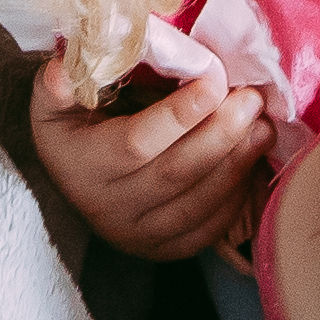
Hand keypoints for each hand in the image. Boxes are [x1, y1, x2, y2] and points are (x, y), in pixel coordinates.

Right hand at [32, 51, 278, 261]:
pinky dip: (238, 193)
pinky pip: (211, 226)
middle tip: (252, 99)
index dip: (178, 114)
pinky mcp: (167, 249)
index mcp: (83, 167)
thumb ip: (59, 84)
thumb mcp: (55, 102)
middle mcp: (109, 209)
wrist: (79, 181)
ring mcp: (140, 236)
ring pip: (199, 203)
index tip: (214, 80)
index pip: (136, 143)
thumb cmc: (75, 128)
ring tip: (264, 125)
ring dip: (239, 162)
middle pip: (176, 174)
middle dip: (221, 134)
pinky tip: (252, 157)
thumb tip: (62, 70)